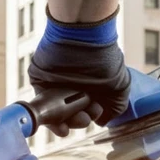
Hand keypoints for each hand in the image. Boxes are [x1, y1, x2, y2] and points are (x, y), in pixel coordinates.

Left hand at [28, 6, 129, 136]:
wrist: (83, 37)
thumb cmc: (104, 58)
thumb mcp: (119, 86)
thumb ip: (115, 107)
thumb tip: (102, 122)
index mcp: (89, 87)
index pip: (85, 111)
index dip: (88, 118)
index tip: (93, 117)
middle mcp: (72, 87)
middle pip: (70, 115)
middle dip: (78, 121)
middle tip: (84, 117)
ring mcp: (55, 85)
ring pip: (55, 113)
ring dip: (63, 122)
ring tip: (72, 120)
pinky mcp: (40, 81)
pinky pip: (41, 105)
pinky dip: (48, 116)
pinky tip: (56, 120)